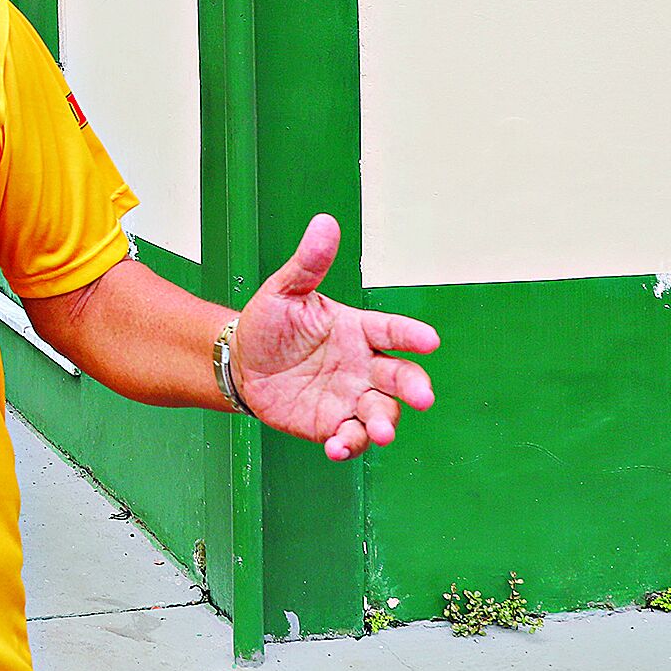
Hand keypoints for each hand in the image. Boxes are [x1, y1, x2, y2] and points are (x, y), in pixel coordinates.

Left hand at [234, 215, 438, 461]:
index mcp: (357, 330)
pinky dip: (348, 445)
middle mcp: (362, 365)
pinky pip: (348, 437)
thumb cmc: (269, 324)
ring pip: (381, 411)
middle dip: (414, 387)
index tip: (430, 341)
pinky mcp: (331, 424)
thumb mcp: (284, 291)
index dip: (412, 335)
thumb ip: (308, 264)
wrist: (240, 363)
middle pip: (399, 377)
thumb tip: (325, 222)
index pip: (392, 330)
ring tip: (379, 432)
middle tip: (423, 398)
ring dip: (384, 423)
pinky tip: (337, 448)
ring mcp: (350, 397)